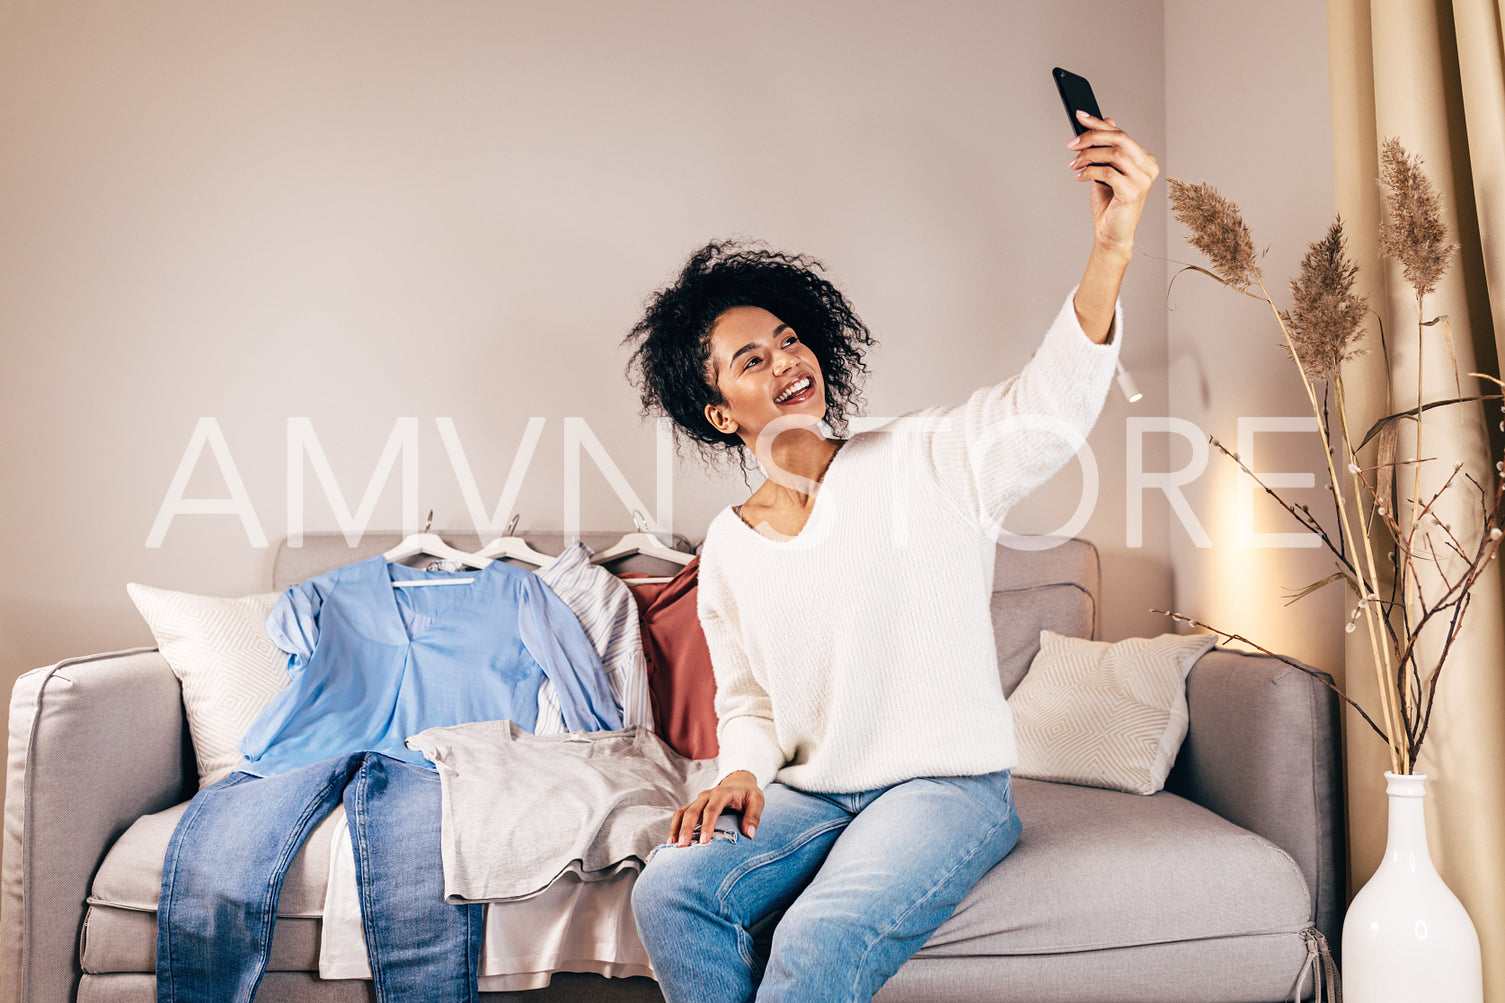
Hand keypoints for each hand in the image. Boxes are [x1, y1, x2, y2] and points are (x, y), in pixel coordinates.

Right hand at [669, 770, 764, 844]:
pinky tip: (672, 841)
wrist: (739, 781)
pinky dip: (675, 827)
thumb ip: (754, 816)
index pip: (712, 809)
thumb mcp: (757, 801)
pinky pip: (680, 814)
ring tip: (672, 845)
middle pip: (693, 811)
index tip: (703, 842)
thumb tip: (749, 834)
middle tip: (683, 846)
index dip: (707, 826)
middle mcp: (707, 795)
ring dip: (676, 828)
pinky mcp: (694, 805)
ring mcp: (699, 800)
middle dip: (686, 829)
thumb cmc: (748, 794)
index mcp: (722, 793)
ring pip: (683, 812)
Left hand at [1067, 110, 1158, 255]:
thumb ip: (1106, 149)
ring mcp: (1143, 179)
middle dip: (1091, 137)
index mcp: (1144, 159)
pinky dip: (1090, 172)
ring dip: (1088, 156)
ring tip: (1073, 165)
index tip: (1079, 115)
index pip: (1120, 133)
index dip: (1098, 123)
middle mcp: (1148, 166)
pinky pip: (1108, 172)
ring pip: (1113, 153)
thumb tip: (1106, 121)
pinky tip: (1079, 177)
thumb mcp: (1105, 171)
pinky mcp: (1133, 192)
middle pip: (1119, 138)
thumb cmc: (1109, 204)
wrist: (1112, 235)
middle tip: (1071, 144)